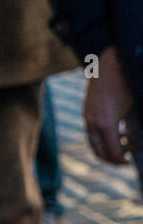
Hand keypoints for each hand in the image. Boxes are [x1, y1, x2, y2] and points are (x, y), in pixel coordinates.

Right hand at [84, 46, 135, 164]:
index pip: (112, 152)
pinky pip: (92, 133)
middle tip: (125, 159)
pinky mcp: (87, 113)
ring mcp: (87, 118)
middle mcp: (93, 124)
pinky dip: (103, 138)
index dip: (121, 160)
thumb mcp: (134, 108)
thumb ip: (135, 129)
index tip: (130, 161)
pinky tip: (117, 131)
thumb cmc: (125, 83)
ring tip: (123, 144)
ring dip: (107, 148)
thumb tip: (139, 145)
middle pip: (99, 152)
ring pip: (94, 144)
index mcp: (106, 124)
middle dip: (112, 158)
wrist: (108, 63)